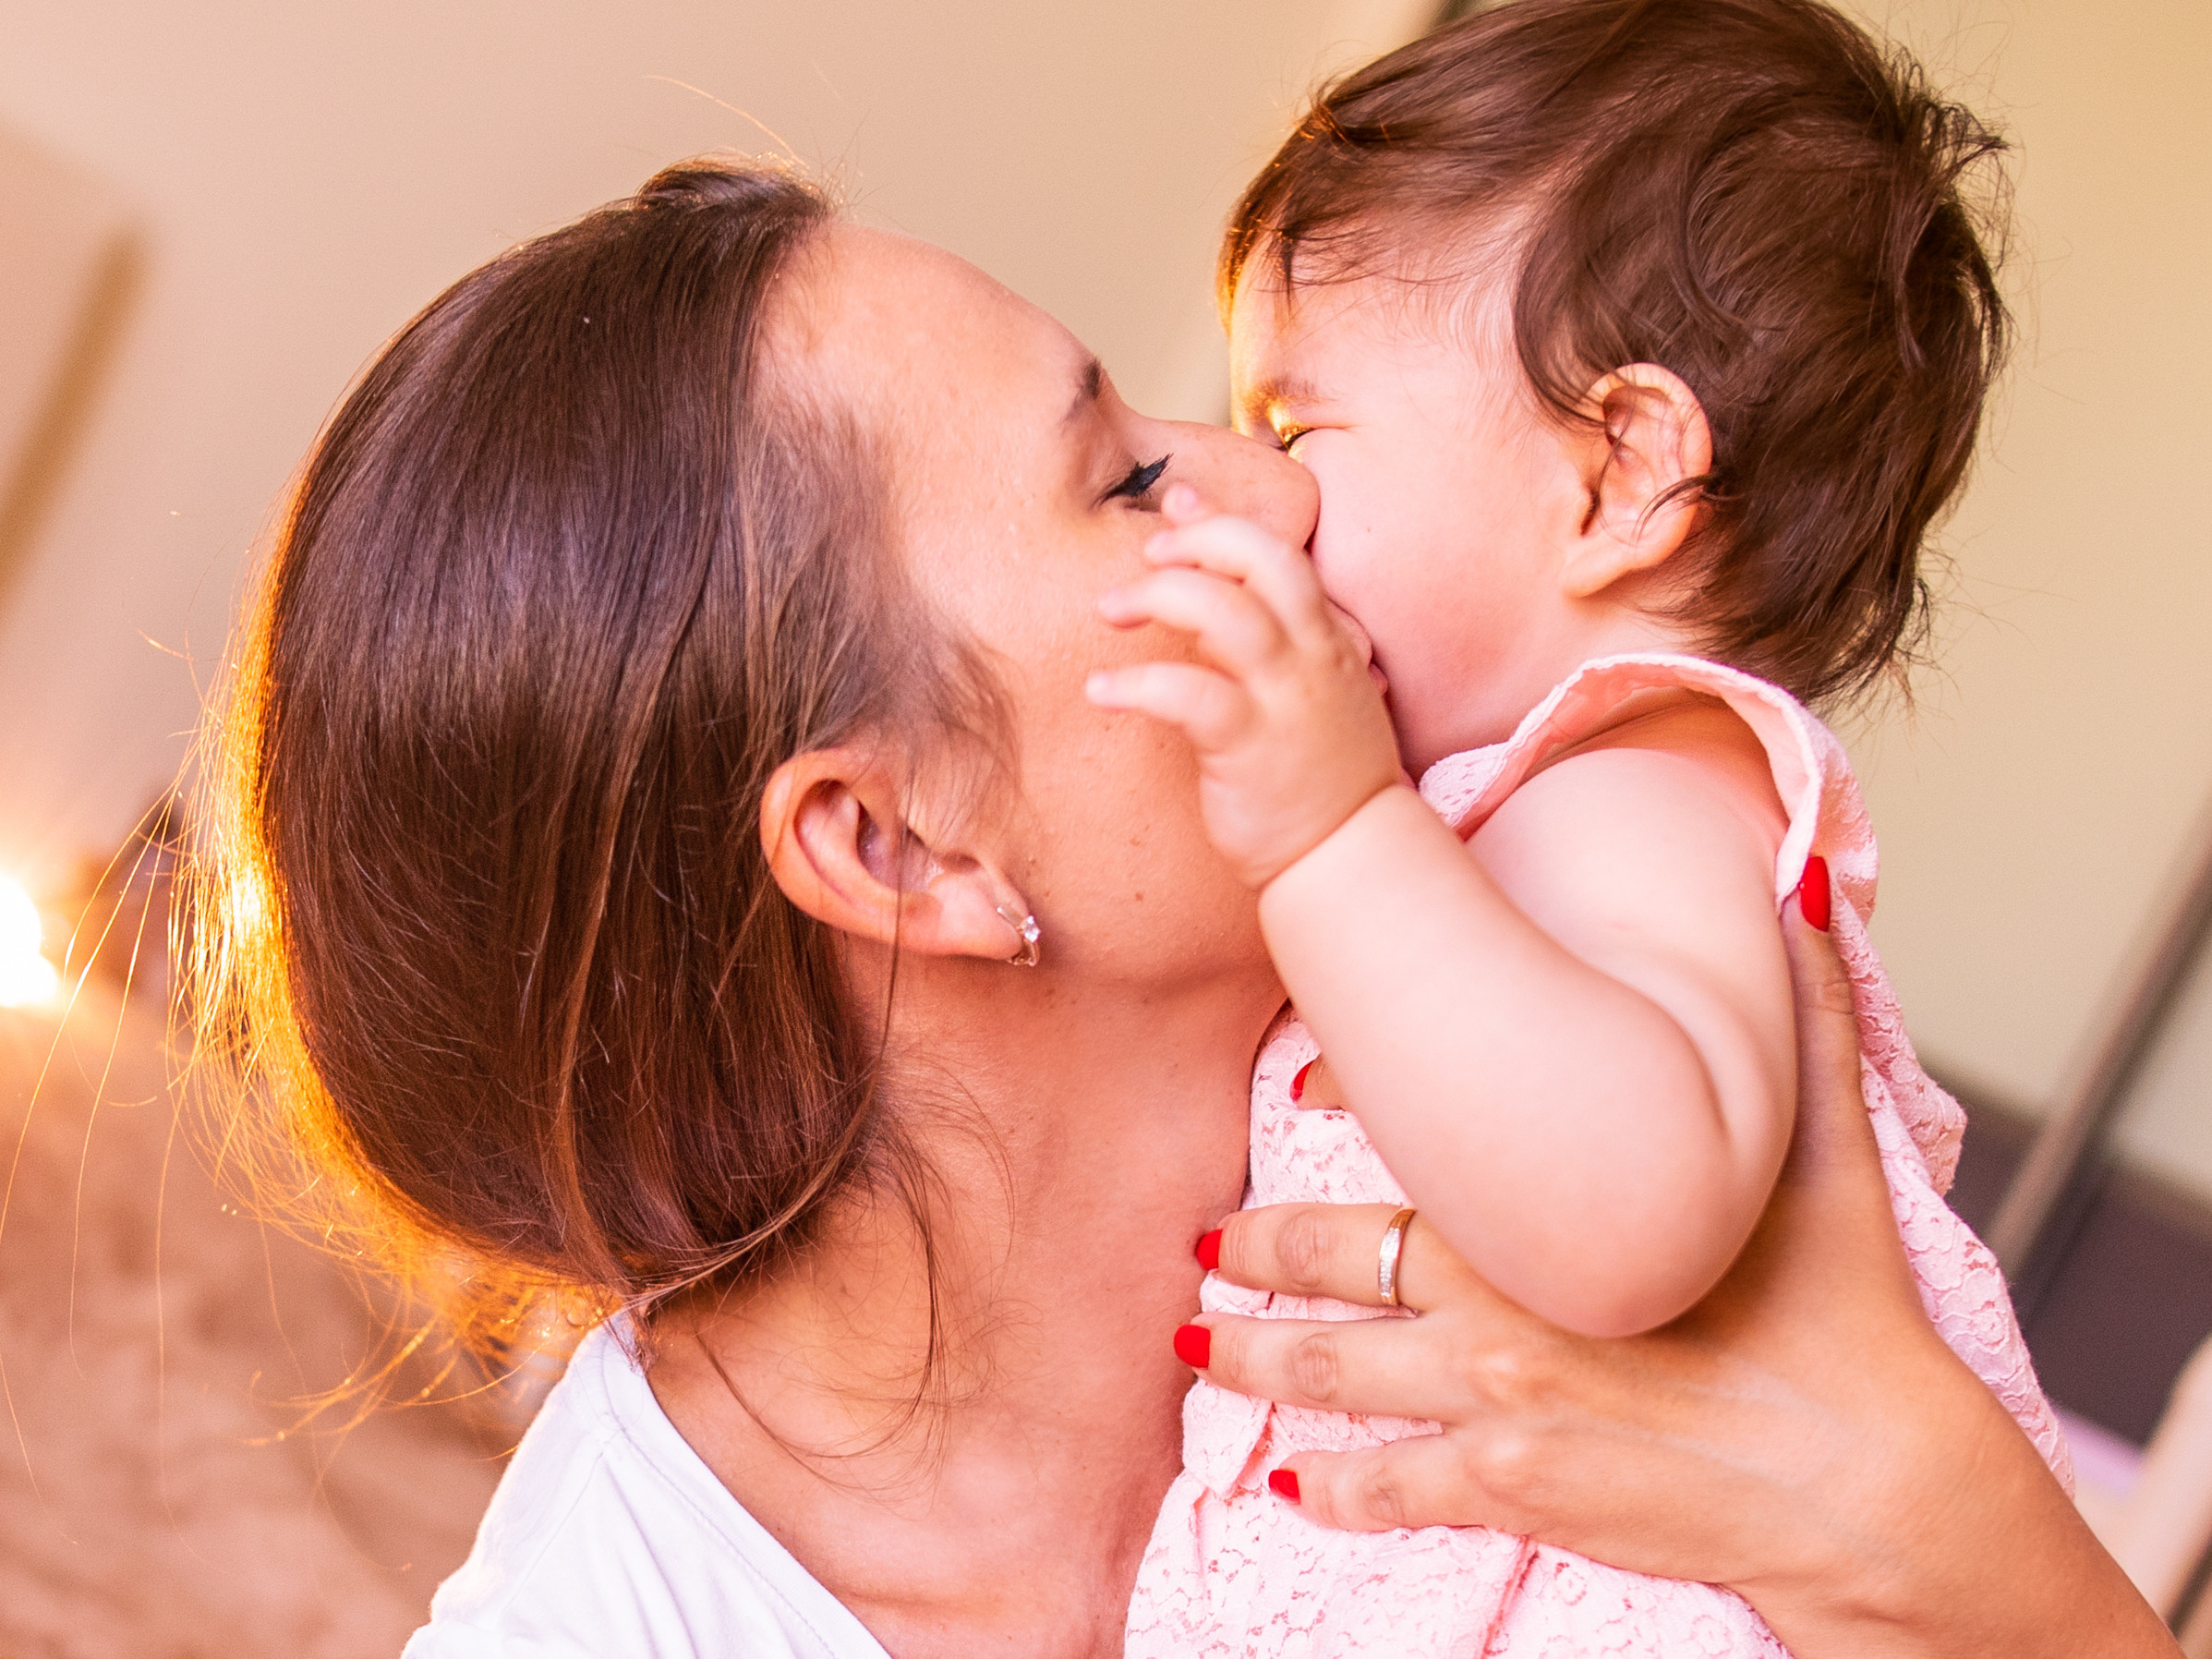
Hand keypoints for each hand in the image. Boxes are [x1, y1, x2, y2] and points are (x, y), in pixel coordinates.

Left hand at [1086, 485, 1403, 888]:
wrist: (1349, 853)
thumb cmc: (1313, 772)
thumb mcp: (1302, 688)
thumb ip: (1260, 631)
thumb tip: (1205, 579)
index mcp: (1325, 636)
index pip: (1277, 551)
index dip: (1220, 518)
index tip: (1174, 503)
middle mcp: (1312, 655)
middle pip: (1260, 558)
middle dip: (1196, 540)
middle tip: (1145, 556)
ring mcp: (1285, 699)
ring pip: (1227, 612)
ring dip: (1158, 594)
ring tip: (1109, 610)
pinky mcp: (1250, 746)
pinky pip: (1190, 696)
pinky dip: (1138, 684)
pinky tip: (1100, 692)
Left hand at [1185, 904, 2176, 1657]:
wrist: (1875, 1482)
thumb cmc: (1850, 1314)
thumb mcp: (1835, 1143)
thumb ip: (1805, 1010)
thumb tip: (1804, 884)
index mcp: (1550, 1203)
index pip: (1411, 1125)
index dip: (1342, 1092)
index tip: (1298, 1083)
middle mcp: (1496, 1295)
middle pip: (1336, 1257)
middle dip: (1256, 1249)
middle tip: (1204, 1243)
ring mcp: (1494, 1397)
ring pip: (1333, 1369)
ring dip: (1255, 1354)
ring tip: (1197, 1343)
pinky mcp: (1511, 1486)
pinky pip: (1392, 1484)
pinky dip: (1336, 1483)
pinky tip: (1293, 1485)